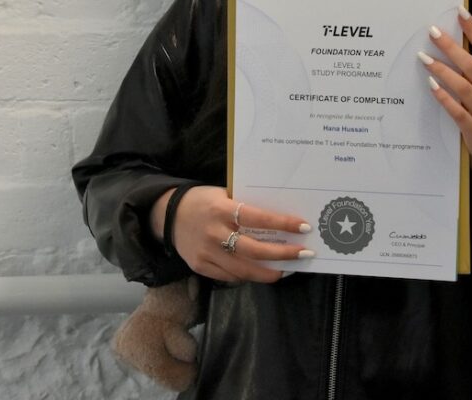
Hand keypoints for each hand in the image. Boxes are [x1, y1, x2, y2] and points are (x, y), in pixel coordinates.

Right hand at [150, 186, 312, 282]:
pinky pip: (229, 276)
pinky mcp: (200, 266)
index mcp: (221, 209)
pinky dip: (247, 276)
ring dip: (268, 272)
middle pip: (254, 250)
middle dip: (282, 254)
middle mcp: (214, 233)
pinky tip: (260, 272)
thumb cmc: (203, 201)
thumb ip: (245, 206)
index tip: (303, 227)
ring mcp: (206, 253)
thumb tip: (278, 217)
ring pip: (243, 269)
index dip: (282, 223)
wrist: (168, 215)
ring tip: (286, 270)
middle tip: (303, 254)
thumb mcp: (223, 195)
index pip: (257, 218)